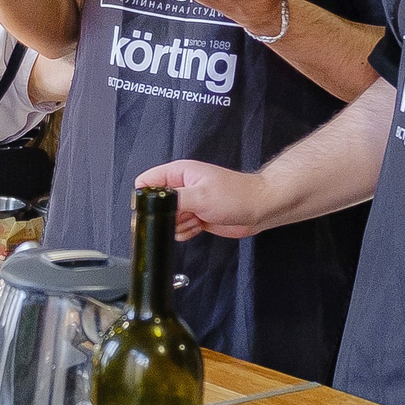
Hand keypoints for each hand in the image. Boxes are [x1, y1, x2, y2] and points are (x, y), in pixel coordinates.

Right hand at [134, 159, 272, 240]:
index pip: (147, 181)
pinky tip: (198, 226)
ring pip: (168, 219)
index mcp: (179, 173)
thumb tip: (151, 203)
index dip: (145, 196)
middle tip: (182, 214)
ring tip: (196, 218)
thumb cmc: (237, 195)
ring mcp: (190, 203)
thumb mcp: (199, 196)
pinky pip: (180, 228)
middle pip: (156, 204)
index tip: (151, 209)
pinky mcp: (196, 217)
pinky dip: (186, 231)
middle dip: (164, 215)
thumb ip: (172, 200)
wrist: (259, 209)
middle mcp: (182, 187)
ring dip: (178, 225)